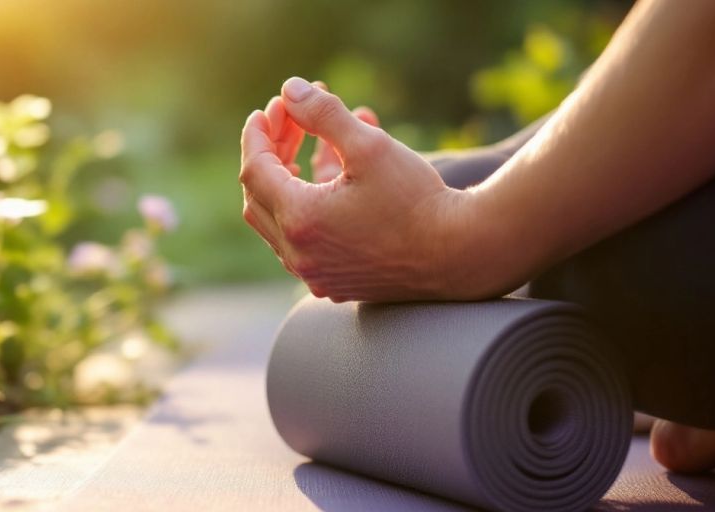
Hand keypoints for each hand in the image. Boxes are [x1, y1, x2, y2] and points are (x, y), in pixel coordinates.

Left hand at [240, 77, 486, 301]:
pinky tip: (326, 179)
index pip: (254, 171)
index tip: (268, 109)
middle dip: (269, 153)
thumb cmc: (417, 200)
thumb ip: (324, 114)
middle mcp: (299, 255)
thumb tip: (290, 90)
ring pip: (278, 221)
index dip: (257, 135)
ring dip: (284, 180)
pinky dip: (304, 205)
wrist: (459, 254)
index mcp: (300, 221)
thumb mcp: (370, 146)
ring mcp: (314, 274)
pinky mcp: (333, 281)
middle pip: (260, 196)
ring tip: (301, 146)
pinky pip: (303, 239)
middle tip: (288, 121)